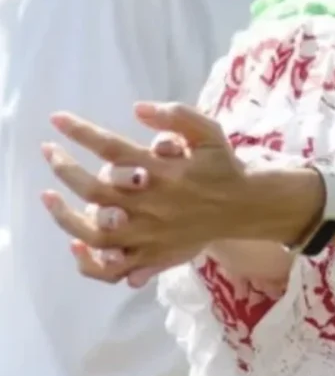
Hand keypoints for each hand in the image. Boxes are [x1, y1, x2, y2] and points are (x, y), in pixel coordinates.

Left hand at [42, 102, 249, 283]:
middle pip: (97, 190)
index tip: (57, 119)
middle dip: (66, 169)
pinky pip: (114, 267)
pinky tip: (74, 243)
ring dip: (66, 215)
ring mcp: (152, 233)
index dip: (82, 133)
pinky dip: (90, 261)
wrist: (245, 206)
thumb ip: (177, 116)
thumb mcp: (209, 132)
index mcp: (165, 171)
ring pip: (97, 231)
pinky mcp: (154, 255)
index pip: (113, 149)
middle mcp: (154, 203)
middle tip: (49, 151)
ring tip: (49, 197)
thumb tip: (138, 108)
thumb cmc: (222, 165)